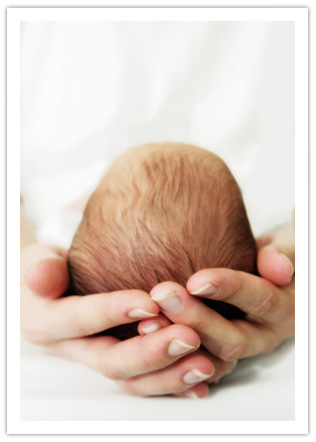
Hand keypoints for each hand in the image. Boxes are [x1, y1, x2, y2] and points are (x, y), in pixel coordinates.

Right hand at [21, 244, 235, 397]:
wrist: (60, 288)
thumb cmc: (53, 268)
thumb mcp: (38, 260)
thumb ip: (40, 266)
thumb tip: (40, 277)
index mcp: (47, 324)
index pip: (79, 321)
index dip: (113, 313)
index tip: (150, 302)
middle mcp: (74, 350)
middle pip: (111, 361)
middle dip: (150, 352)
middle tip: (188, 337)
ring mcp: (100, 360)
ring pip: (134, 380)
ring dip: (170, 374)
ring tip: (205, 363)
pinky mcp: (122, 364)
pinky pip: (149, 382)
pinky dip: (175, 383)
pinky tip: (203, 381)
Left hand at [139, 229, 293, 370]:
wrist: (272, 277)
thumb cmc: (275, 257)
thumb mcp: (288, 248)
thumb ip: (283, 254)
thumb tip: (277, 268)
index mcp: (284, 308)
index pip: (259, 299)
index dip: (229, 289)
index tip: (196, 280)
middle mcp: (263, 336)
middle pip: (231, 338)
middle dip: (195, 318)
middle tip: (162, 294)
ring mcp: (240, 349)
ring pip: (211, 358)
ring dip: (178, 341)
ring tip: (146, 321)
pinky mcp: (219, 355)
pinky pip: (197, 366)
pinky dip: (172, 359)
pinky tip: (144, 340)